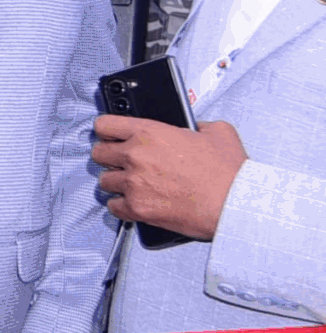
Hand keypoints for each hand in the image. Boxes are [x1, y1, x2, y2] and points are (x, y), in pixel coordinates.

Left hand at [92, 116, 245, 239]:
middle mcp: (136, 156)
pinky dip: (122, 205)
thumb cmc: (228, 171)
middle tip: (122, 162)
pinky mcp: (137, 208)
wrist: (235, 203)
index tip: (110, 136)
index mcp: (150, 133)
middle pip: (98, 153)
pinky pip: (113, 206)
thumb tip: (191, 127)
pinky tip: (135, 202)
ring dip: (116, 182)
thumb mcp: (217, 132)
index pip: (105, 125)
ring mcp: (133, 183)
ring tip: (133, 184)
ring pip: (104, 181)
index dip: (107, 130)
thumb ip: (196, 124)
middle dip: (110, 157)